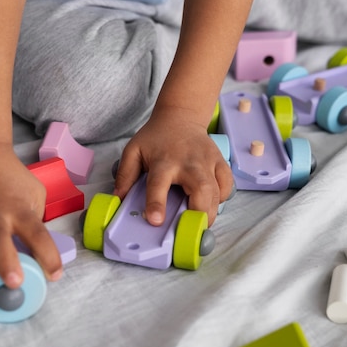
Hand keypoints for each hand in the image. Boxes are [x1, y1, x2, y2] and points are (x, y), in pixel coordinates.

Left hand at [113, 105, 232, 225]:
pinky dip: (222, 198)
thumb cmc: (156, 138)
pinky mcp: (220, 162)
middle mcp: (189, 163)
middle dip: (199, 214)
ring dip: (211, 211)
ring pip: (218, 192)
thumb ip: (125, 175)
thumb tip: (119, 199)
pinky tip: (210, 202)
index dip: (157, 204)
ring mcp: (208, 162)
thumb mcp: (134, 151)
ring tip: (200, 222)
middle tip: (191, 228)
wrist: (180, 117)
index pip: (159, 184)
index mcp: (164, 161)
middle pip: (202, 191)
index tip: (155, 221)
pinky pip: (227, 185)